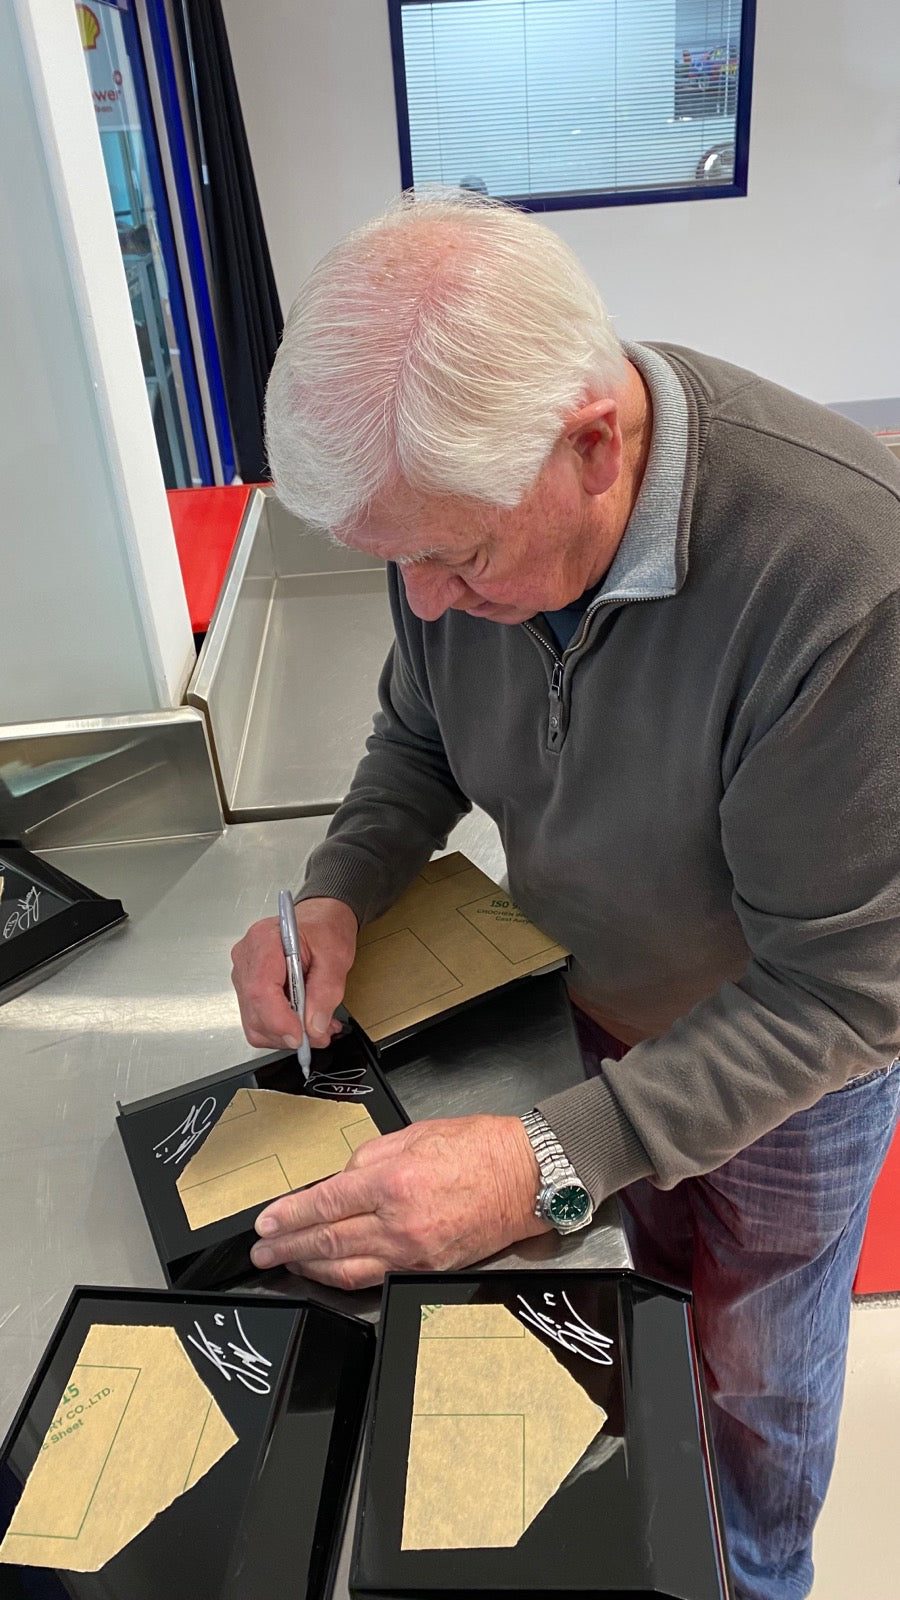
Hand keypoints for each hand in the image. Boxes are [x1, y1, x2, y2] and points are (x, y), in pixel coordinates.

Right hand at [230, 897, 357, 1050]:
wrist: (319, 918)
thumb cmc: (324, 928)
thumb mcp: (336, 955)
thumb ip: (326, 991)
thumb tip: (313, 1026)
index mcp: (265, 941)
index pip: (260, 990)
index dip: (279, 1020)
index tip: (300, 1036)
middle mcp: (247, 958)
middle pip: (255, 1011)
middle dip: (287, 1032)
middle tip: (319, 1033)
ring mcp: (244, 974)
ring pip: (254, 1022)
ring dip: (286, 1034)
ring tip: (316, 1026)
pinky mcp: (248, 989)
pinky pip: (258, 1020)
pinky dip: (281, 1029)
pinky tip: (302, 1022)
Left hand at [250, 1114, 549, 1288]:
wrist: (528, 1177)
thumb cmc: (480, 1148)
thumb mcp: (415, 1134)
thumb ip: (370, 1158)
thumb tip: (341, 1180)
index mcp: (394, 1180)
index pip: (327, 1202)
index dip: (291, 1215)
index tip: (267, 1221)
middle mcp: (401, 1221)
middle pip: (329, 1240)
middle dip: (289, 1246)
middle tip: (262, 1250)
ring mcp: (415, 1250)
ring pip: (348, 1267)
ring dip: (310, 1267)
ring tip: (285, 1262)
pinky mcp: (428, 1267)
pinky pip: (377, 1276)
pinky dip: (346, 1276)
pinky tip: (329, 1272)